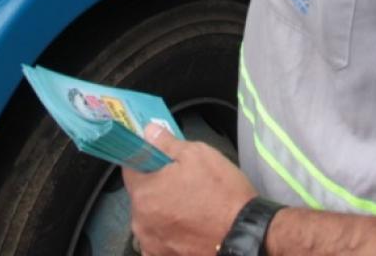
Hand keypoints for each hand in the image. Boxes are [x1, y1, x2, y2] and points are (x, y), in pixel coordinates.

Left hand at [123, 122, 257, 255]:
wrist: (245, 234)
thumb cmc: (222, 192)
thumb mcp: (198, 155)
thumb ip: (166, 143)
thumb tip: (148, 132)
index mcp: (144, 193)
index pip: (130, 169)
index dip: (145, 161)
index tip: (159, 161)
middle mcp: (141, 222)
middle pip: (141, 196)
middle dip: (156, 188)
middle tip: (182, 184)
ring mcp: (152, 244)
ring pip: (150, 219)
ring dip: (162, 213)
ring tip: (189, 209)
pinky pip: (159, 241)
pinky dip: (169, 234)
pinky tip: (188, 229)